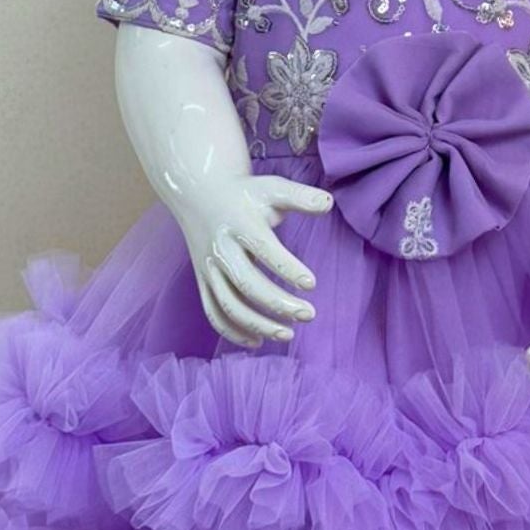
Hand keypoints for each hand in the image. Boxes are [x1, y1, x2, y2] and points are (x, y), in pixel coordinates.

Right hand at [178, 175, 333, 347]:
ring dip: (257, 324)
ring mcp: (208, 268)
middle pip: (246, 284)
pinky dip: (232, 332)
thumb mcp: (272, 187)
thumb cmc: (245, 194)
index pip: (264, 249)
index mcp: (239, 223)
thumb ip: (301, 196)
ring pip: (228, 304)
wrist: (199, 194)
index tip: (311, 284)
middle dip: (278, 303)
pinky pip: (213, 312)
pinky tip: (258, 341)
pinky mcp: (203, 281)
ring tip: (288, 334)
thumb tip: (329, 203)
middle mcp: (220, 248)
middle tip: (309, 314)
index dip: (287, 268)